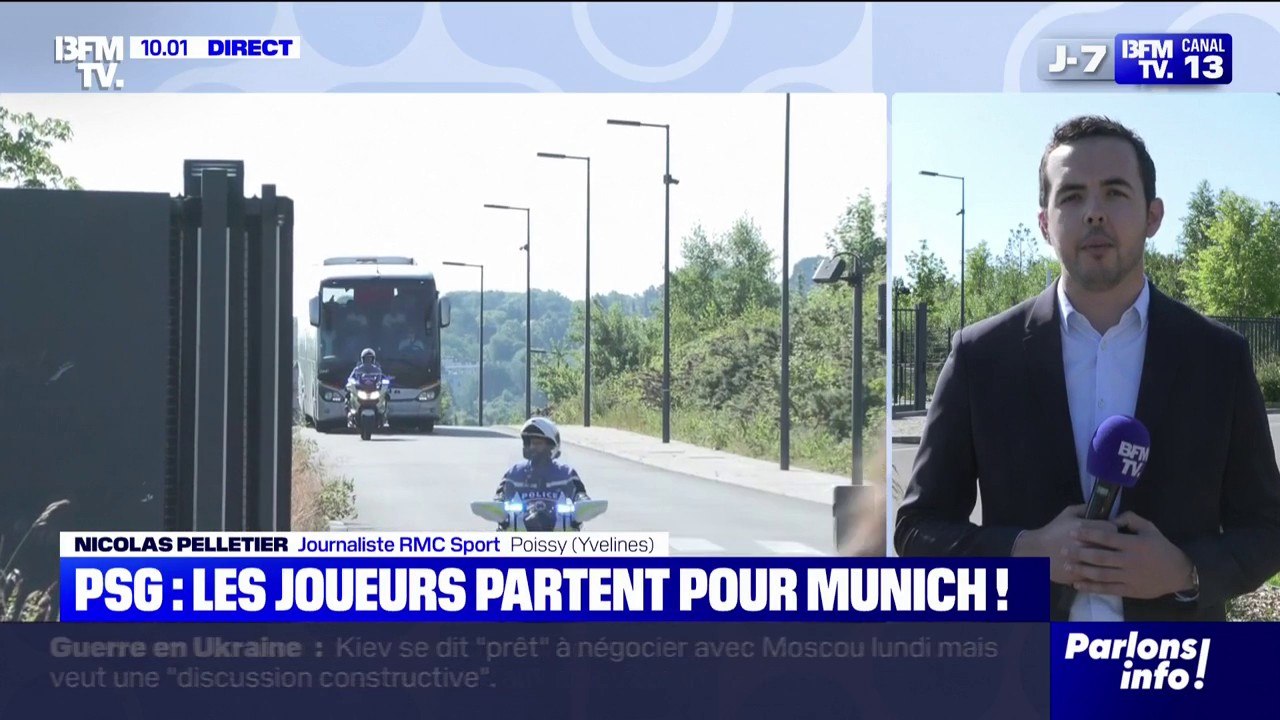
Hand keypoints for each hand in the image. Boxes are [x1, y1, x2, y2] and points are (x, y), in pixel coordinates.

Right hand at [1014, 505, 1120, 584]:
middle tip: (1107, 544)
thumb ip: (1084, 508)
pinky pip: (1100, 574)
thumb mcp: (1067, 514)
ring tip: (1105, 557)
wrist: (1037, 552)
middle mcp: (1086, 544)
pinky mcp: (1082, 575)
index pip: (1112, 528)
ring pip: (1109, 562)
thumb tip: (1101, 507)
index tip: (1108, 531)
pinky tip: (1098, 568)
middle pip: (1113, 545)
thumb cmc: (1053, 531)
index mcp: (1083, 528)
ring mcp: (1084, 561)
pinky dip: (1101, 572)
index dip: (1112, 529)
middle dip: (1112, 544)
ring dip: (1109, 560)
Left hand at [1065, 511, 1195, 598]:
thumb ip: (1130, 519)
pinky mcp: (1130, 590)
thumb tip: (1109, 519)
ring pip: (1101, 575)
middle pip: (1100, 557)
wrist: (1178, 573)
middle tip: (1062, 550)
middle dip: (1079, 553)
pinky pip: (1108, 589)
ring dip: (1082, 571)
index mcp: (1134, 544)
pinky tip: (1078, 585)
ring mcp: (1129, 577)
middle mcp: (1130, 561)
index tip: (1072, 532)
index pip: (1107, 538)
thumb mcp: (1150, 528)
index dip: (1088, 534)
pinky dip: (1091, 588)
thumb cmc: (1161, 548)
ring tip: (1066, 566)